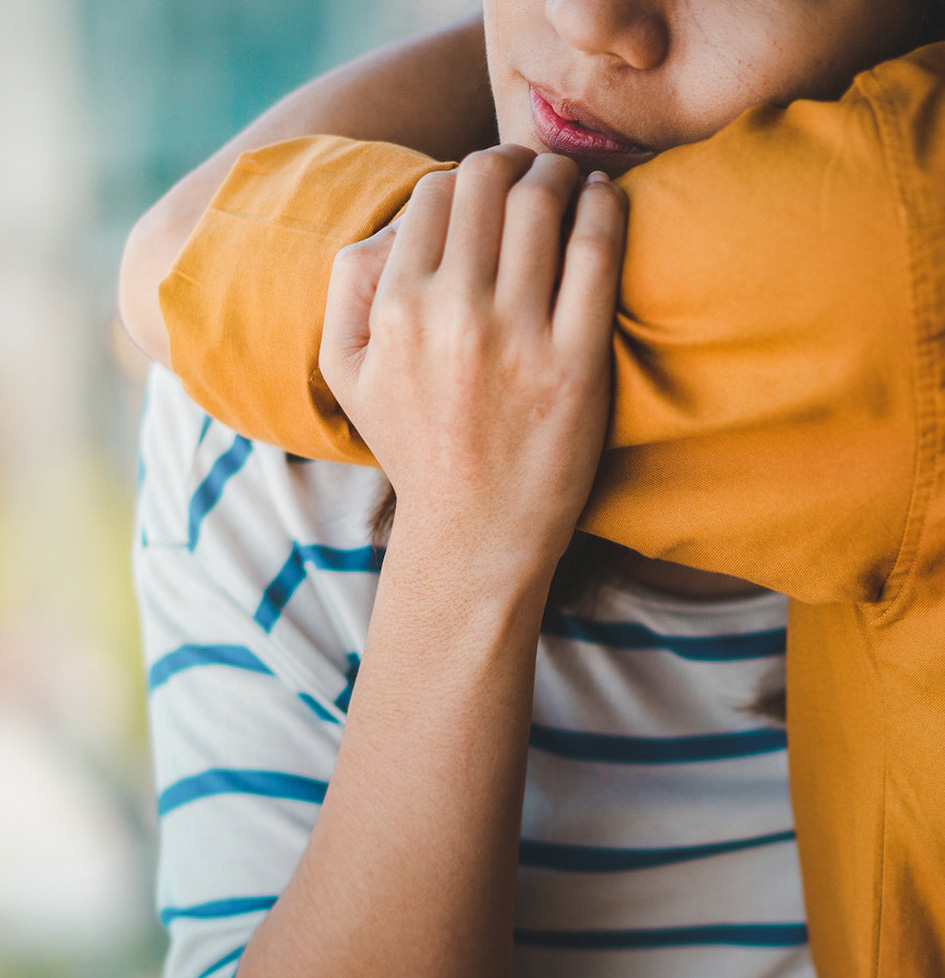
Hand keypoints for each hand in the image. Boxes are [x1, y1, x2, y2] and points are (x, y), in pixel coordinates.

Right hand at [320, 144, 626, 575]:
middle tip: (533, 173)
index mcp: (395, 309)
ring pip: (543, 203)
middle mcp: (451, 314)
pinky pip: (597, 252)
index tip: (488, 188)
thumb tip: (397, 220)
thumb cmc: (415, 446)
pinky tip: (606, 201)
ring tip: (572, 182)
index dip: (464, 176)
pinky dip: (606, 207)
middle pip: (488, 181)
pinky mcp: (575, 363)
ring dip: (561, 173)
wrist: (474, 532)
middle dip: (513, 161)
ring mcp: (516, 338)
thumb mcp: (346, 373)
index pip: (434, 192)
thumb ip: (348, 287)